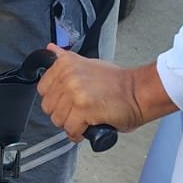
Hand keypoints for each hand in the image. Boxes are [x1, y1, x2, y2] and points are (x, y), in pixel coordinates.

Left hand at [37, 46, 174, 139]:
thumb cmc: (118, 82)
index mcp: (66, 64)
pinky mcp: (83, 110)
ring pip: (58, 120)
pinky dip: (78, 134)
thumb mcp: (88, 63)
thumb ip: (66, 60)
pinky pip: (70, 130)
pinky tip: (88, 127)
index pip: (42, 89)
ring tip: (85, 119)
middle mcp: (68, 76)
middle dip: (62, 113)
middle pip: (48, 107)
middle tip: (78, 111)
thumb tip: (50, 49)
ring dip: (71, 124)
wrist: (139, 92)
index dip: (55, 99)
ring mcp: (75, 93)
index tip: (67, 101)